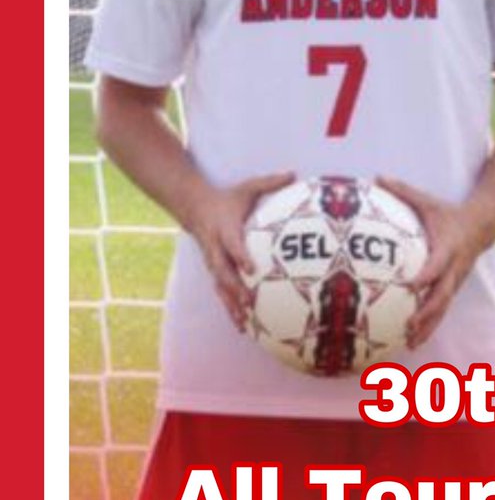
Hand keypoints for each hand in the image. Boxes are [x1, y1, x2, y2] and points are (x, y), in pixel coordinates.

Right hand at [180, 171, 293, 329]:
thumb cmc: (228, 199)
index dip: (240, 257)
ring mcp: (213, 262)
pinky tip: (242, 326)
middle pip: (223, 272)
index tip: (252, 268)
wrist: (195, 208)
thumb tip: (294, 173)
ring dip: (231, 304)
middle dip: (235, 288)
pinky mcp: (215, 271)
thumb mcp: (247, 187)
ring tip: (244, 322)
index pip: (232, 245)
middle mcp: (216, 249)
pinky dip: (230, 308)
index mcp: (225, 229)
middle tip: (249, 302)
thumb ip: (270, 182)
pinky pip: (222, 292)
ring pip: (220, 287)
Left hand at [376, 177, 486, 349]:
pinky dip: (429, 326)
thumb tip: (377, 177)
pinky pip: (441, 310)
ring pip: (442, 308)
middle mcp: (453, 269)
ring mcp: (454, 281)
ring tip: (410, 342)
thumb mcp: (427, 201)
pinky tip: (413, 341)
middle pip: (442, 295)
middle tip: (409, 324)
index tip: (412, 285)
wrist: (481, 226)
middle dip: (427, 312)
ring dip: (428, 326)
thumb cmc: (447, 214)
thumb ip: (402, 191)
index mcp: (447, 248)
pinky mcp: (452, 289)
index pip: (437, 264)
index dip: (427, 275)